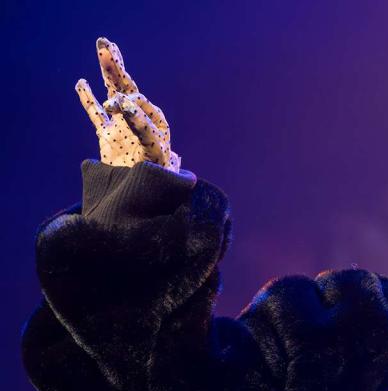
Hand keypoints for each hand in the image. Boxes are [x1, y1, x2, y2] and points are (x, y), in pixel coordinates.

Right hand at [75, 37, 180, 171]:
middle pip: (129, 92)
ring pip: (113, 96)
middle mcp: (140, 124)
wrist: (146, 198)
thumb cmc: (159, 182)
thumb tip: (137, 118)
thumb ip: (149, 139)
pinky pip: (96, 116)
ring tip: (103, 48)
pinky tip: (81, 83)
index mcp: (157, 130)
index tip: (120, 106)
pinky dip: (88, 100)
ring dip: (108, 73)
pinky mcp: (109, 138)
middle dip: (118, 71)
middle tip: (107, 47)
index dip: (132, 107)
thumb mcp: (158, 162)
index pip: (143, 110)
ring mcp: (123, 129)